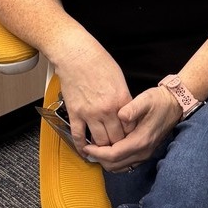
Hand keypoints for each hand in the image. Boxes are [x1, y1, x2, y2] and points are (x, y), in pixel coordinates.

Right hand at [52, 29, 132, 149]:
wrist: (77, 56)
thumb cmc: (99, 62)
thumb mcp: (119, 79)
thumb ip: (123, 98)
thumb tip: (126, 113)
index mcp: (121, 100)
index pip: (131, 127)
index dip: (131, 135)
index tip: (130, 138)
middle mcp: (107, 110)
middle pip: (117, 138)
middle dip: (119, 144)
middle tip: (119, 147)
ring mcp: (90, 113)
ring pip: (100, 141)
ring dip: (103, 148)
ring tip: (105, 151)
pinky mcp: (75, 113)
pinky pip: (79, 136)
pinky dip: (82, 146)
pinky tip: (85, 151)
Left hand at [82, 87, 182, 172]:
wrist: (175, 104)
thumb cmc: (159, 101)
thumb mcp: (145, 99)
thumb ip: (132, 108)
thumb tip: (120, 116)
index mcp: (140, 141)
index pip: (113, 155)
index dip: (97, 152)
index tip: (87, 145)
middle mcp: (143, 152)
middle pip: (114, 165)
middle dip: (99, 158)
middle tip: (89, 147)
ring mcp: (145, 154)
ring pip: (120, 167)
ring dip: (106, 160)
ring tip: (97, 148)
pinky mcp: (146, 153)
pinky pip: (126, 164)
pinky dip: (115, 160)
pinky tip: (110, 149)